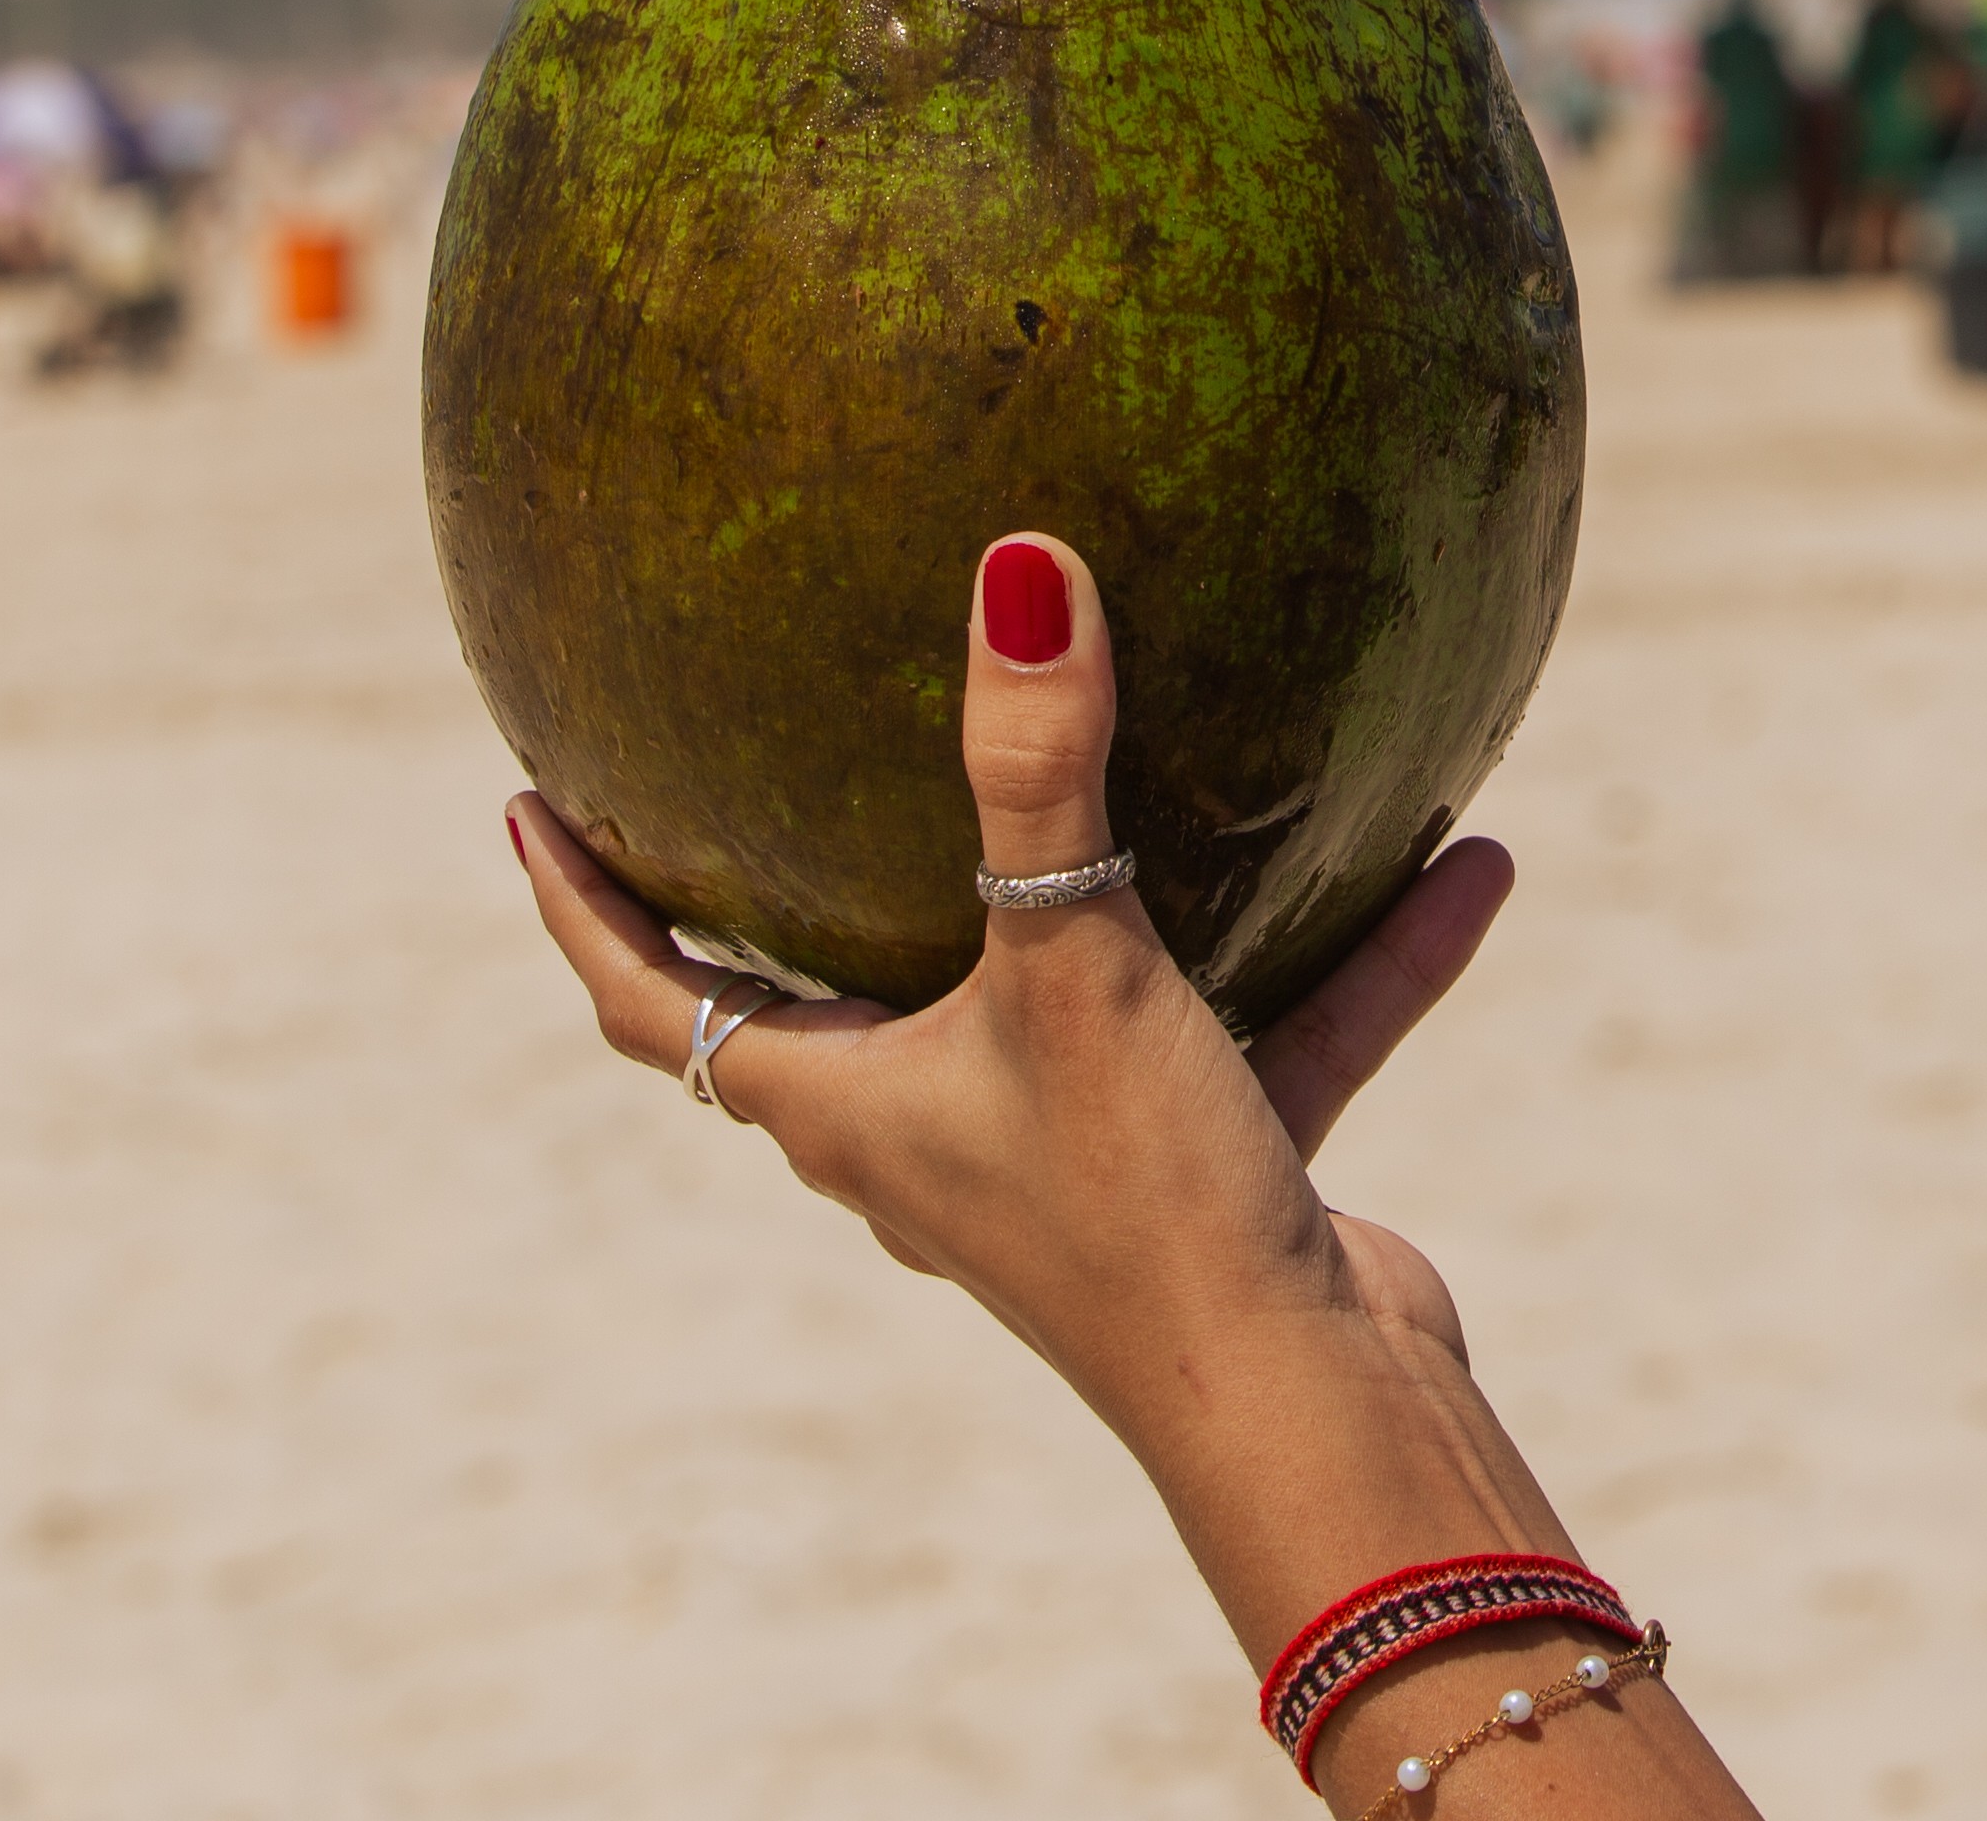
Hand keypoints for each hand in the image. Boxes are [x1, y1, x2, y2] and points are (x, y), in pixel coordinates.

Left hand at [504, 531, 1518, 1419]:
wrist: (1311, 1413)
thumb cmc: (1140, 1214)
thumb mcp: (1076, 966)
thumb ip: (1042, 769)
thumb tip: (1018, 572)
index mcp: (844, 1108)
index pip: (647, 997)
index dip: (578, 902)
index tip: (524, 800)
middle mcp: (934, 1138)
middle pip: (820, 1000)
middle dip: (800, 884)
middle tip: (771, 747)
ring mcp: (1070, 1160)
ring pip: (1077, 989)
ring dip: (1131, 879)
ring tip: (1173, 733)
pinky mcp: (1205, 1174)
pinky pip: (1270, 1024)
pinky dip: (1349, 954)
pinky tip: (1462, 864)